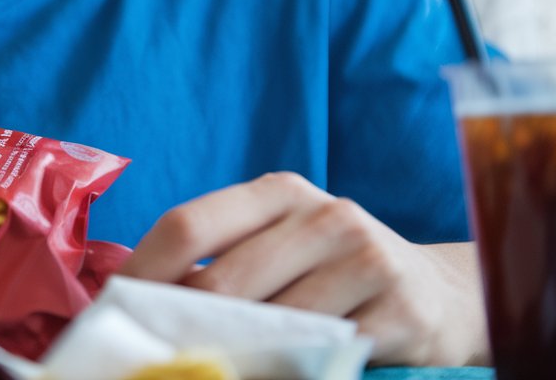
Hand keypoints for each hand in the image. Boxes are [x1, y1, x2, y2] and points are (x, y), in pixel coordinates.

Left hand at [118, 172, 488, 365]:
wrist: (443, 292)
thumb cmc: (336, 269)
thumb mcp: (283, 243)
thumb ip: (225, 259)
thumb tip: (136, 300)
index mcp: (279, 192)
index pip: (188, 226)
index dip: (142, 273)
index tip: (112, 310)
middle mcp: (324, 216)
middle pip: (223, 282)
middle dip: (179, 327)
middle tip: (153, 356)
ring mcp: (367, 260)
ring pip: (270, 324)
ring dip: (228, 357)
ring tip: (203, 368)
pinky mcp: (401, 311)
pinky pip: (323, 354)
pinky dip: (285, 371)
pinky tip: (268, 374)